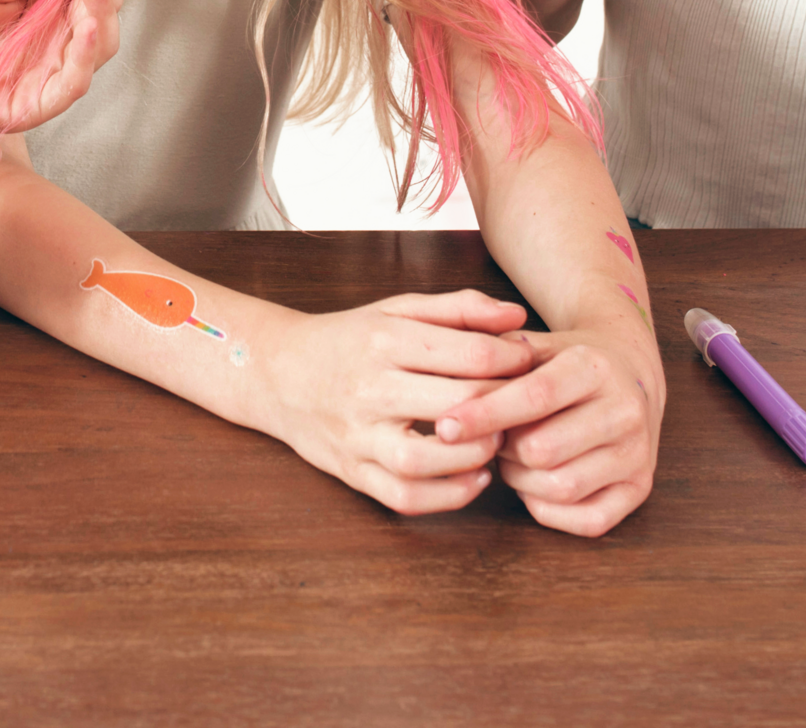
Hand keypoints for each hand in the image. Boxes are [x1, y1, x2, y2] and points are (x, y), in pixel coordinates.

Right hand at [255, 290, 541, 515]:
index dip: (514, 360)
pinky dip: (448, 496)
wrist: (277, 371)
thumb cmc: (350, 339)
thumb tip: (518, 319)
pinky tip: (475, 478)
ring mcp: (357, 435)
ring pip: (425, 459)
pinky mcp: (352, 472)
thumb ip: (460, 308)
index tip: (528, 363)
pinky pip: (404, 496)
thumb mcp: (398, 309)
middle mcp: (368, 388)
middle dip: (505, 408)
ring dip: (476, 456)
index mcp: (384, 340)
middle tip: (524, 407)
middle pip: (457, 405)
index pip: (471, 353)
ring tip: (496, 442)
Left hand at [433, 326, 660, 535]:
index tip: (443, 427)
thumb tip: (449, 391)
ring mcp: (638, 453)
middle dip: (504, 449)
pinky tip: (536, 484)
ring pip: (561, 488)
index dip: (485, 415)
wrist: (628, 372)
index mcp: (595, 366)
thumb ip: (493, 362)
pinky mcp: (641, 488)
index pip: (535, 396)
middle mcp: (625, 410)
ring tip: (514, 457)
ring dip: (522, 479)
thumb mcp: (533, 345)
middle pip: (543, 450)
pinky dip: (549, 509)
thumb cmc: (564, 361)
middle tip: (495, 438)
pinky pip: (587, 520)